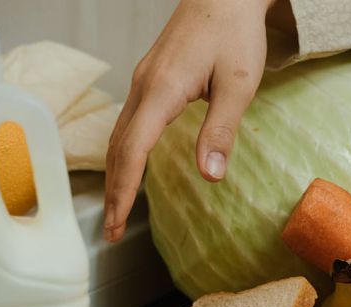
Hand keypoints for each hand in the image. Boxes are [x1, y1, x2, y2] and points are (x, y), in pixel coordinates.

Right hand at [104, 0, 277, 241]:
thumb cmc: (234, 32)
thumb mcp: (238, 83)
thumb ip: (221, 129)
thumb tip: (210, 175)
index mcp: (161, 90)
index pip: (133, 150)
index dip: (125, 189)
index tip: (119, 221)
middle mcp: (143, 87)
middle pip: (119, 148)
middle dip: (114, 191)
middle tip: (112, 230)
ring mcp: (143, 82)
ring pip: (119, 136)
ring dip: (116, 174)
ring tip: (117, 208)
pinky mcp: (150, 80)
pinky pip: (127, 123)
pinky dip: (123, 153)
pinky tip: (129, 167)